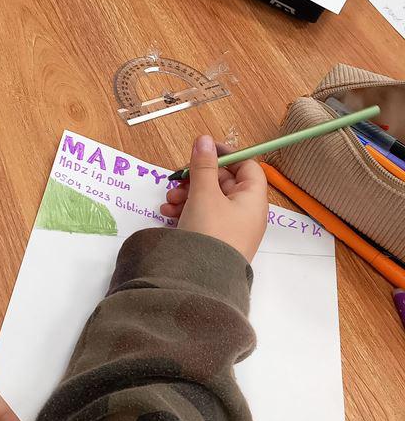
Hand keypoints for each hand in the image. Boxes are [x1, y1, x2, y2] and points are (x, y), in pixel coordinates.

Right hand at [160, 135, 266, 262]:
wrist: (201, 282)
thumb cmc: (209, 232)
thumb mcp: (204, 194)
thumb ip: (203, 164)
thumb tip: (204, 139)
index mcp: (252, 200)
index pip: (246, 166)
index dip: (226, 155)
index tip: (203, 150)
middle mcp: (246, 213)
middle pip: (224, 182)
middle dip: (197, 178)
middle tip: (178, 179)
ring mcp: (231, 228)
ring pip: (209, 199)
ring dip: (187, 194)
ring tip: (169, 200)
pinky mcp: (216, 240)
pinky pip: (203, 217)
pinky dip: (186, 210)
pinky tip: (168, 213)